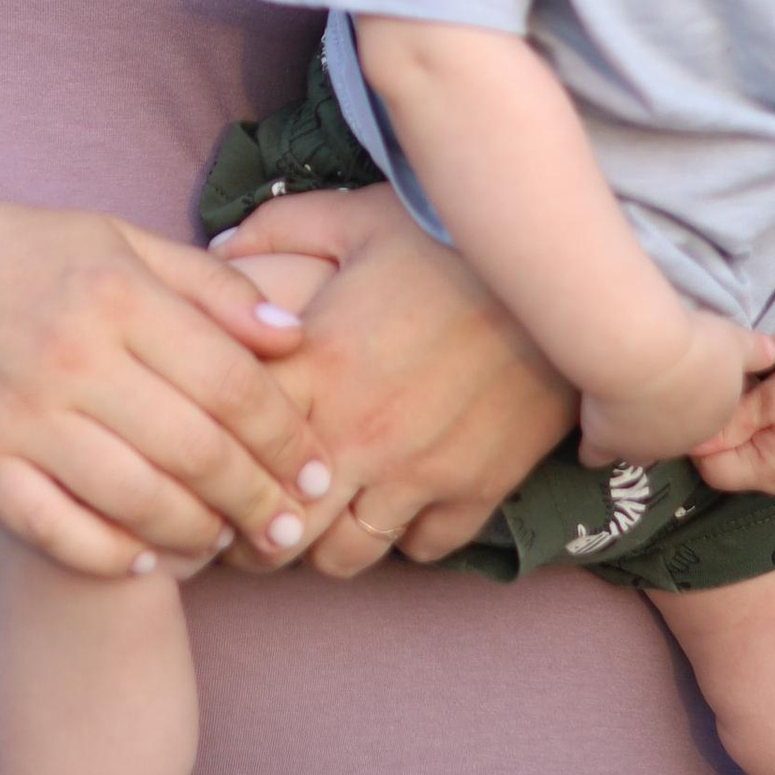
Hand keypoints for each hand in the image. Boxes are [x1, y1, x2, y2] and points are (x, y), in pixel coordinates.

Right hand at [0, 204, 337, 580]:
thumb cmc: (34, 259)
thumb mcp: (124, 243)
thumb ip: (212, 288)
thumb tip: (294, 336)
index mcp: (117, 294)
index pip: (230, 382)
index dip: (287, 436)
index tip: (319, 469)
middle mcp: (71, 355)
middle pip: (194, 450)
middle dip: (258, 500)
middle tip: (290, 529)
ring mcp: (20, 416)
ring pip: (136, 501)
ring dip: (197, 533)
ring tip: (228, 540)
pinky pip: (61, 531)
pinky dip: (115, 555)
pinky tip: (152, 554)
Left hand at [213, 185, 573, 575]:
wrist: (559, 267)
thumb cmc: (450, 237)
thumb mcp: (356, 217)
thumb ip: (279, 228)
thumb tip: (219, 244)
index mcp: (314, 368)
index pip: (234, 456)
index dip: (215, 474)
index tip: (215, 471)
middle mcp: (355, 435)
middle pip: (279, 535)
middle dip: (259, 537)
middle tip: (259, 520)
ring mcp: (416, 471)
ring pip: (345, 557)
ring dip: (329, 542)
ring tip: (329, 517)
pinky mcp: (476, 488)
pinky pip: (424, 550)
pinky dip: (407, 536)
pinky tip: (403, 503)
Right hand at [578, 317, 774, 471]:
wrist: (645, 353)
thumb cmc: (695, 346)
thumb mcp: (733, 341)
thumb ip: (754, 350)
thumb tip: (773, 353)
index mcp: (714, 417)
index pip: (708, 421)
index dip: (695, 404)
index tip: (683, 382)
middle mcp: (682, 441)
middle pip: (675, 440)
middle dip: (665, 423)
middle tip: (651, 390)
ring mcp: (643, 445)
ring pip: (639, 453)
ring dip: (632, 437)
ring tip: (622, 411)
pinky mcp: (607, 442)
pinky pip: (597, 456)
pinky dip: (594, 449)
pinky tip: (591, 435)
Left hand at [688, 347, 774, 502]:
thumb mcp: (766, 400)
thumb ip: (727, 424)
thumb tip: (693, 440)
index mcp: (773, 476)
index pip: (714, 472)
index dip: (704, 441)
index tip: (707, 407)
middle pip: (743, 472)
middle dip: (733, 441)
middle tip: (739, 402)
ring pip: (771, 466)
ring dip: (760, 440)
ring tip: (769, 404)